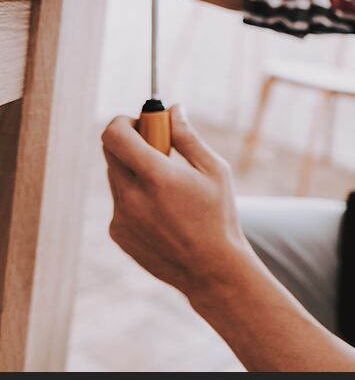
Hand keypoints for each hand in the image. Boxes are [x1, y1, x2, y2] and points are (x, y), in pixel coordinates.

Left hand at [101, 105, 248, 299]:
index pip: (115, 133)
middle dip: (130, 142)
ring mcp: (120, 216)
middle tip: (156, 147)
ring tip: (169, 189)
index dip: (124, 121)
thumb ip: (188, 137)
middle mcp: (130, 195)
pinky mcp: (118, 233)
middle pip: (110, 152)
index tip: (141, 122)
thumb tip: (174, 110)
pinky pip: (120, 203)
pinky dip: (136, 198)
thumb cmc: (219, 216)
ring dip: (136, 172)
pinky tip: (166, 214)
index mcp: (155, 175)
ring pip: (117, 178)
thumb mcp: (214, 170)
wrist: (211, 269)